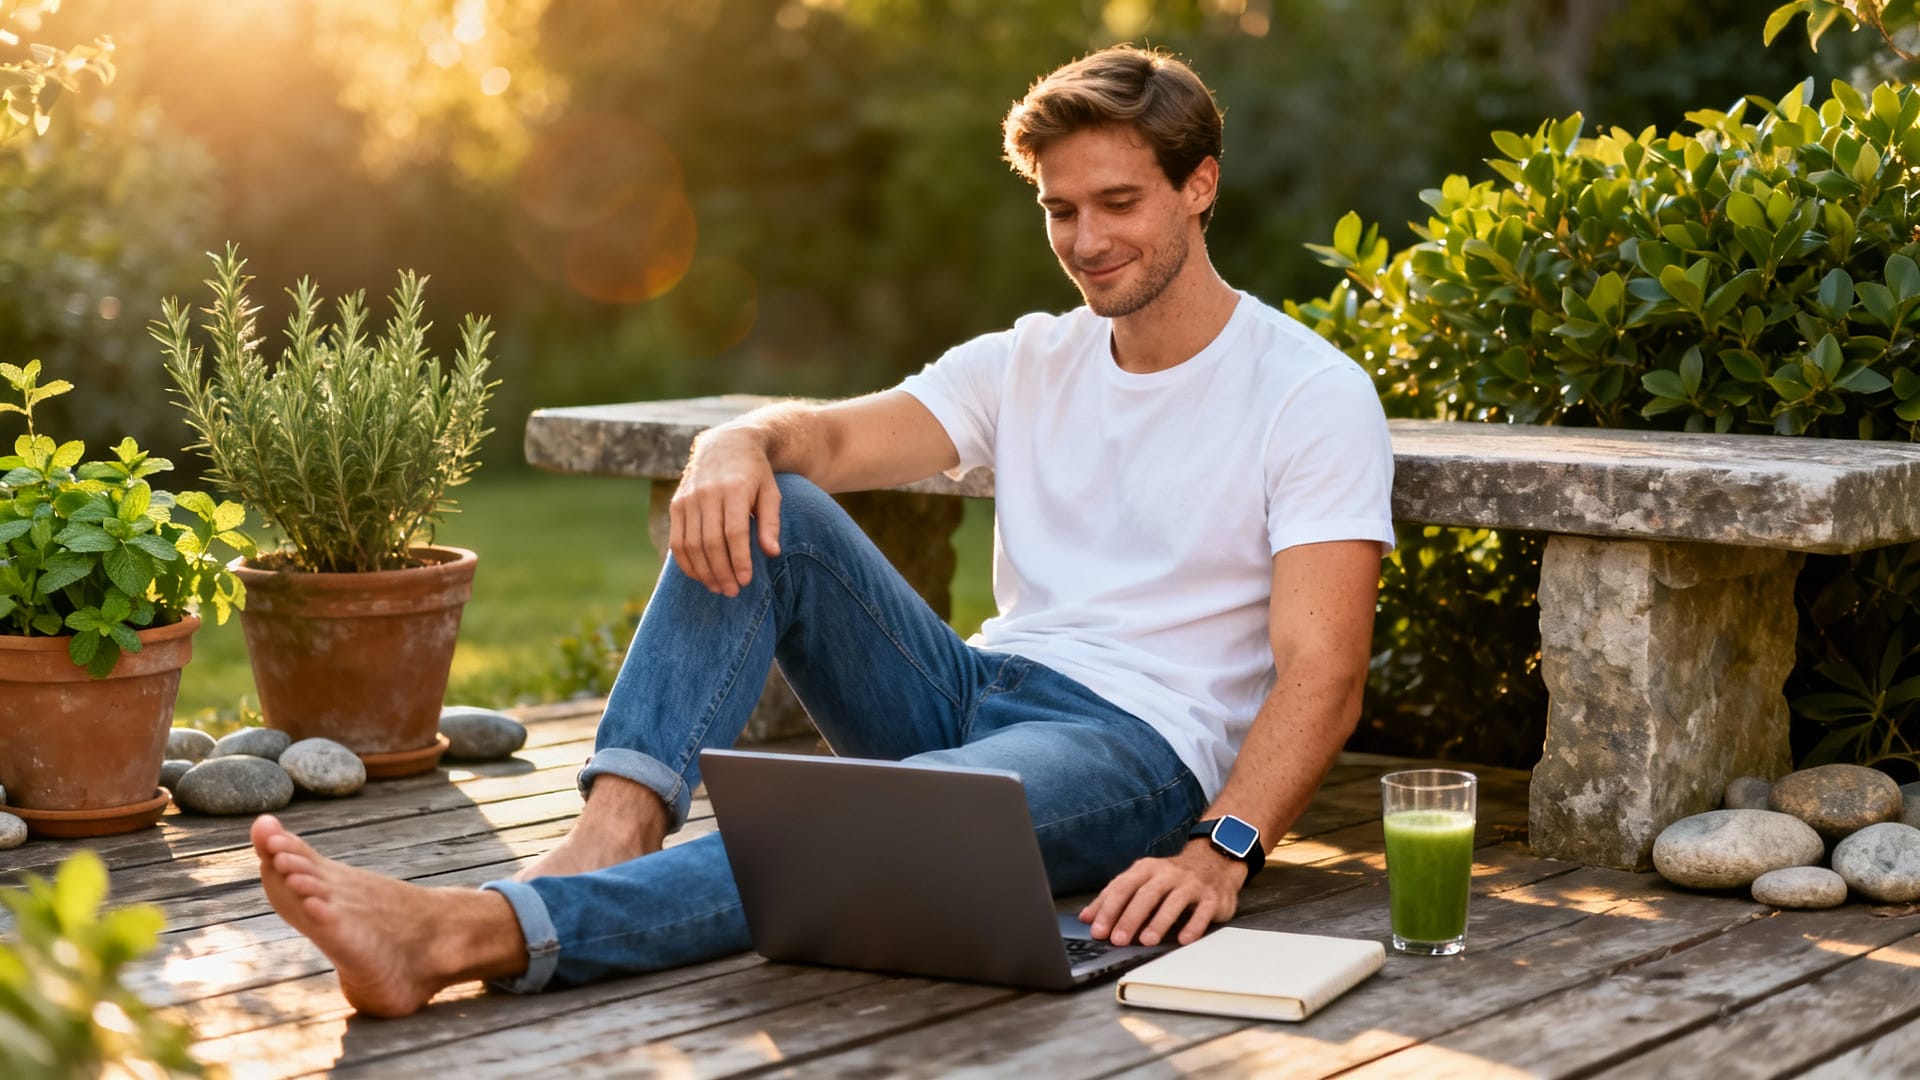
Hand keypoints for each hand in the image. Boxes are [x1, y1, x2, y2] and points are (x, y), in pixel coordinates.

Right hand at [668, 427, 782, 595]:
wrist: (726, 445)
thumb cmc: (755, 475)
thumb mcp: (771, 493)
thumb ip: (771, 523)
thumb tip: (772, 553)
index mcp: (734, 489)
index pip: (734, 533)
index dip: (739, 560)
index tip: (746, 581)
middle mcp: (707, 493)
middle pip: (710, 542)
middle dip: (721, 571)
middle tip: (733, 592)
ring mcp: (688, 498)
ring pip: (691, 544)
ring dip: (704, 571)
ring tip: (719, 587)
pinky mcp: (676, 504)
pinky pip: (676, 540)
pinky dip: (686, 562)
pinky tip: (700, 576)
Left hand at [1079, 840, 1246, 947]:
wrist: (1214, 861)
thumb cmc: (1171, 877)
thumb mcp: (1141, 880)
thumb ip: (1114, 897)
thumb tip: (1087, 917)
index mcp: (1146, 869)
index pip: (1123, 887)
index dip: (1108, 909)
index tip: (1098, 930)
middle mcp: (1168, 874)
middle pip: (1146, 894)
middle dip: (1130, 918)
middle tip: (1118, 940)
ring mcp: (1192, 884)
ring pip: (1173, 901)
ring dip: (1159, 922)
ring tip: (1147, 941)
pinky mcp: (1212, 897)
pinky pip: (1202, 911)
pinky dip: (1193, 926)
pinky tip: (1183, 939)